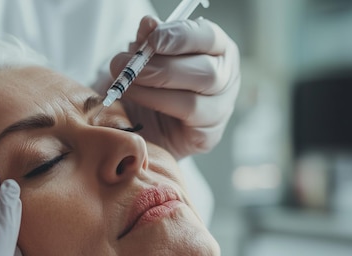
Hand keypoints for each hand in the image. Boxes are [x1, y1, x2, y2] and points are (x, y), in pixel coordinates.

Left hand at [110, 15, 240, 158]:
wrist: (150, 122)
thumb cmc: (154, 82)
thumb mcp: (148, 56)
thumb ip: (149, 41)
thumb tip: (148, 23)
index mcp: (218, 49)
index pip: (209, 38)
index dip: (181, 36)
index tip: (152, 39)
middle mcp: (226, 78)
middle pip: (206, 72)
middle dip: (162, 68)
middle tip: (125, 65)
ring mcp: (221, 109)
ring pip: (194, 102)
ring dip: (154, 91)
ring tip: (126, 85)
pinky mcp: (209, 136)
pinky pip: (185, 125)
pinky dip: (157, 111)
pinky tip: (138, 103)